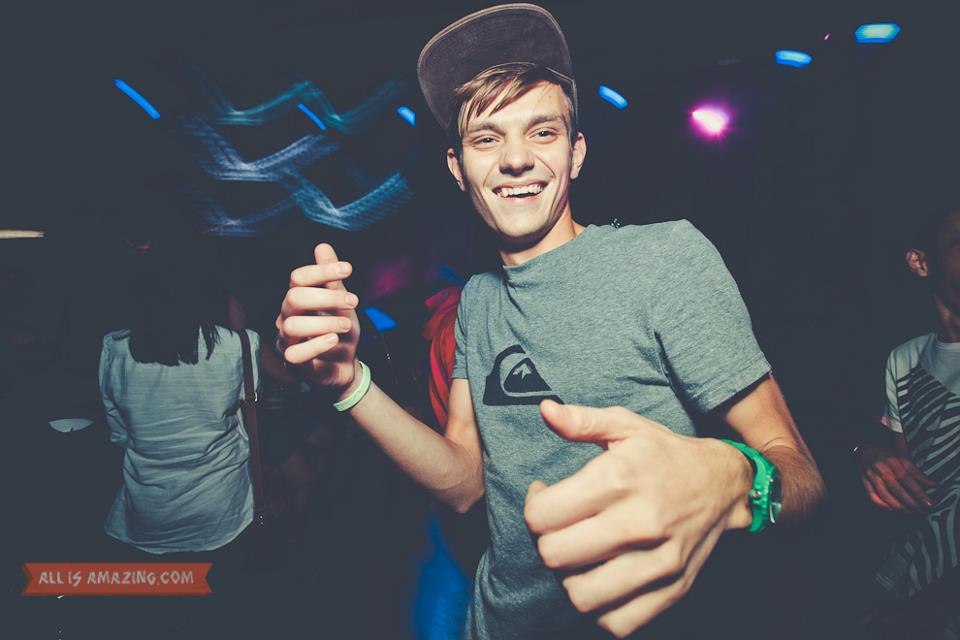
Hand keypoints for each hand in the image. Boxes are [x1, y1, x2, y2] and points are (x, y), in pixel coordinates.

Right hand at [276, 243, 360, 396]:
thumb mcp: (342, 303)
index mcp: (298, 298)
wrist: (346, 366)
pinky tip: (333, 340)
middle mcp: (287, 317)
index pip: (298, 277)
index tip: (348, 269)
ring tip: (346, 326)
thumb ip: (332, 279)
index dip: (321, 271)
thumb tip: (322, 246)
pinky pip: (294, 354)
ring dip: (325, 323)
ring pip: (293, 326)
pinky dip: (316, 345)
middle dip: (326, 297)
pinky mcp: (293, 363)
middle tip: (353, 301)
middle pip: (294, 297)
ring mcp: (287, 340)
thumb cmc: (340, 331)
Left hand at [524, 401, 752, 637]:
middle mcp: (639, 523)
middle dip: (546, 541)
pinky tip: (603, 579)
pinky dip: (602, 608)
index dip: (533, 506)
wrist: (724, 484)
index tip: (545, 496)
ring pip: (582, 596)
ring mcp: (659, 561)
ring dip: (571, 578)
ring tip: (580, 556)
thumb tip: (545, 410)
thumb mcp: (625, 425)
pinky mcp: (673, 589)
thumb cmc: (664, 454)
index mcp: (619, 479)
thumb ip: (581, 420)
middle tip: (560, 527)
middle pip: (554, 556)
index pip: (543, 516)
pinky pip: (618, 621)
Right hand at [858, 445, 935, 511]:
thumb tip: (933, 485)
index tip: (928, 502)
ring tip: (910, 512)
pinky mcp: (864, 482)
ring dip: (898, 506)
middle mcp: (881, 467)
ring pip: (884, 494)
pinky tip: (893, 509)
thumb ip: (918, 473)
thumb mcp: (905, 459)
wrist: (866, 450)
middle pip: (896, 488)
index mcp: (893, 460)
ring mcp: (871, 475)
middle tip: (921, 510)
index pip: (908, 478)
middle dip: (911, 502)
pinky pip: (873, 496)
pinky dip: (883, 505)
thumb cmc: (888, 455)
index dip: (919, 491)